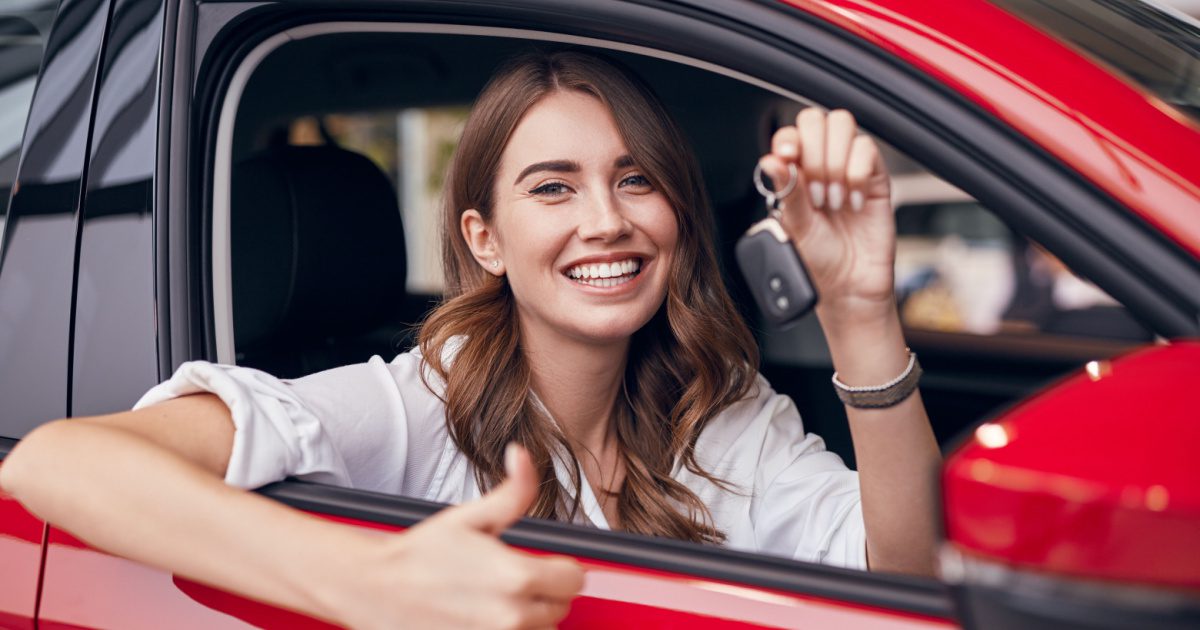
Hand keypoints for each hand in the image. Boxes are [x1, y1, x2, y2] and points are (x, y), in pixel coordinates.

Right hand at [335, 445, 583, 628]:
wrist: (377, 590)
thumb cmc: (420, 555)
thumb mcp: (470, 516)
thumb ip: (512, 491)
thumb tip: (523, 456)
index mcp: (517, 577)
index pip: (574, 579)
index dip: (562, 567)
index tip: (543, 563)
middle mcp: (512, 617)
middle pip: (560, 607)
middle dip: (545, 592)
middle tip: (513, 577)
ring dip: (529, 617)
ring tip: (498, 599)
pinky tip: (486, 616)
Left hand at [757, 108, 895, 321]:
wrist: (848, 285)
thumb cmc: (818, 259)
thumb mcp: (795, 227)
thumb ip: (787, 191)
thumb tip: (770, 161)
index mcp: (795, 172)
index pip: (791, 133)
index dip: (789, 138)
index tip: (787, 157)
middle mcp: (821, 163)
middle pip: (817, 119)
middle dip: (814, 153)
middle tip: (814, 192)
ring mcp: (849, 167)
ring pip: (843, 125)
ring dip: (835, 163)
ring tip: (832, 200)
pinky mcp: (875, 176)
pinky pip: (867, 149)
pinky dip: (858, 174)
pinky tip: (853, 203)